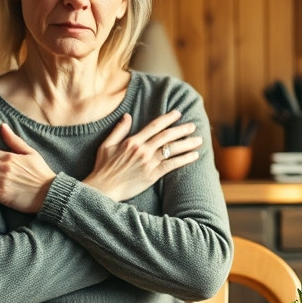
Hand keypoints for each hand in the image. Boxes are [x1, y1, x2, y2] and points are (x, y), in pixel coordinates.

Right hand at [83, 110, 203, 201]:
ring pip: (172, 149)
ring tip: (198, 140)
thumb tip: (127, 116)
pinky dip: (184, 159)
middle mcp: (142, 150)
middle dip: (182, 129)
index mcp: (132, 141)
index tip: (178, 113)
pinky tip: (194, 156)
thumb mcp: (106, 145)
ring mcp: (148, 162)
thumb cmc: (103, 168)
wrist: (103, 189)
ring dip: (187, 143)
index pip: (154, 126)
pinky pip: (172, 165)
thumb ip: (119, 130)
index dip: (168, 118)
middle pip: (166, 136)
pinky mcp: (152, 175)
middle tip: (193, 126)